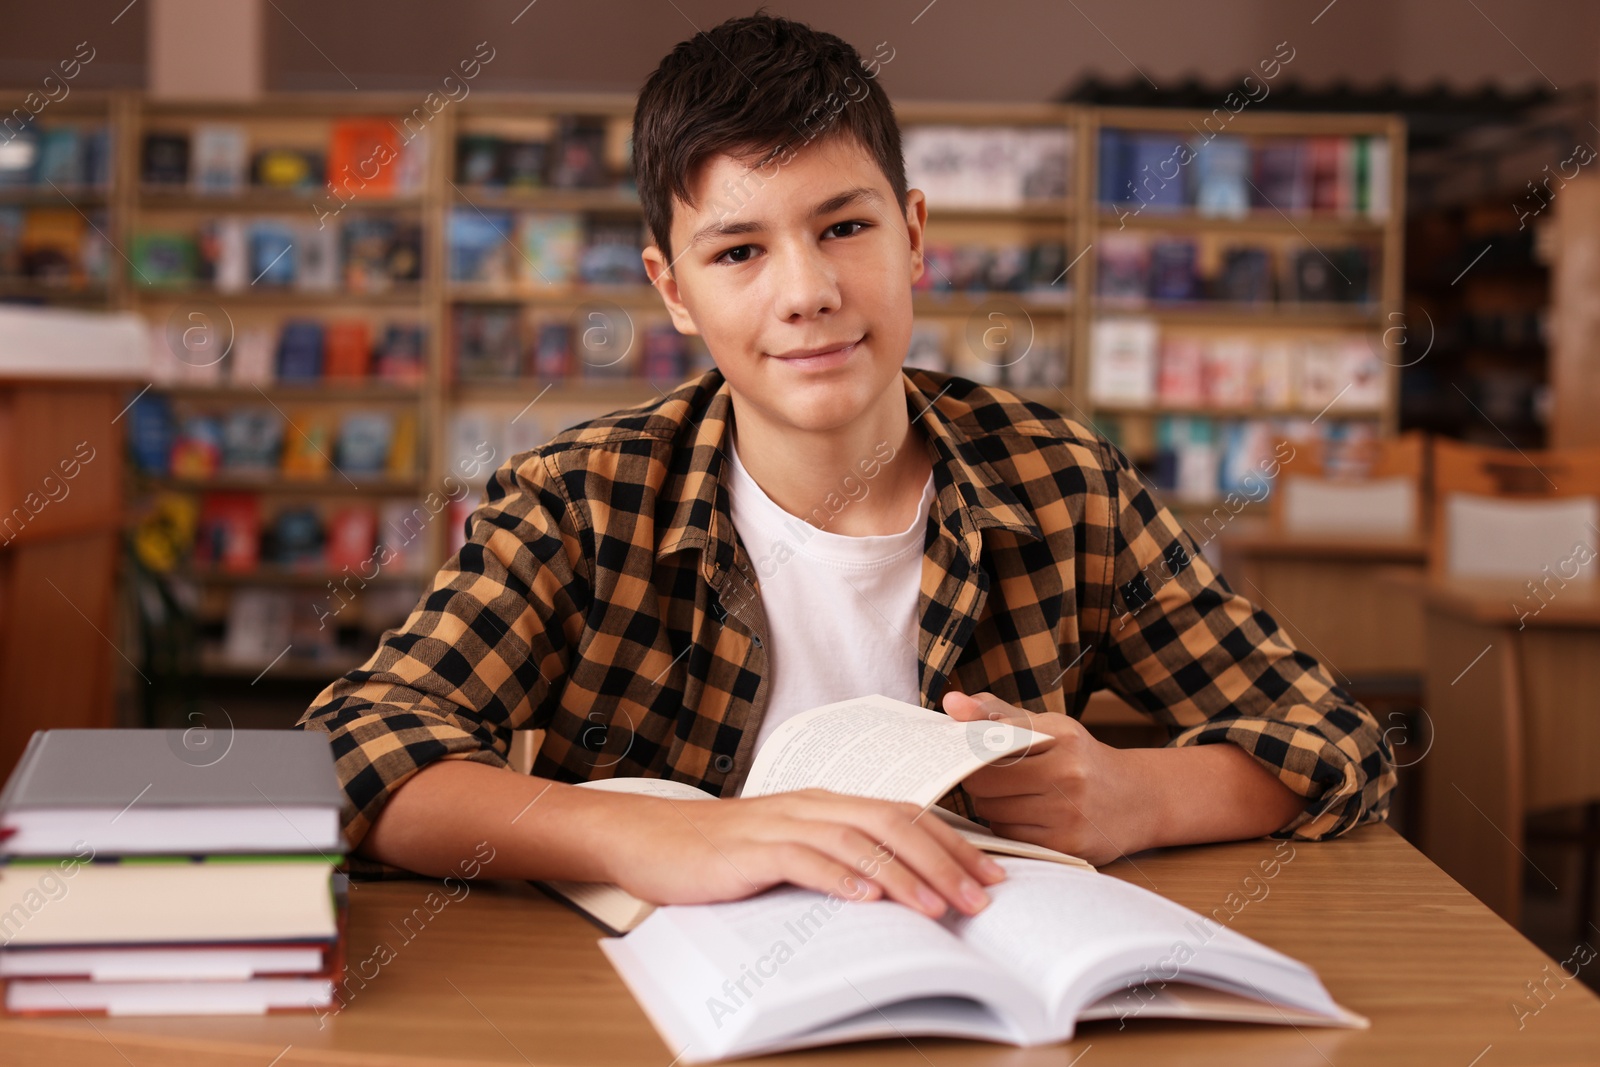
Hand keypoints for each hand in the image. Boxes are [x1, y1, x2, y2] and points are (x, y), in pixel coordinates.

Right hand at [605, 788, 1006, 918]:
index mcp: (825, 804)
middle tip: (980, 899)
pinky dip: (837, 877)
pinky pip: (801, 858)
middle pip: (891, 822)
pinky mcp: (748, 850)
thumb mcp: (789, 852)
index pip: (903, 815)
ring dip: (902, 874)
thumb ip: (836, 861)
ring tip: (937, 907)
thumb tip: (897, 894)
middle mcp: (810, 806)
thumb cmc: (720, 854)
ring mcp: (779, 824)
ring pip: (856, 839)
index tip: (990, 876)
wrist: (649, 839)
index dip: (952, 844)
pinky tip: (865, 899)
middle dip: (943, 861)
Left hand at [942, 690, 1155, 864]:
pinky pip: (1009, 836)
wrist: (1137, 799)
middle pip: (983, 783)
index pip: (988, 742)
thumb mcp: (1047, 726)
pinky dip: (1008, 827)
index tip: (965, 749)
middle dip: (977, 780)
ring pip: (991, 812)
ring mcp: (1068, 814)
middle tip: (992, 776)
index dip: (969, 748)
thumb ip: (996, 712)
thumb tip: (951, 703)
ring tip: (1014, 796)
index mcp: (1061, 737)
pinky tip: (1027, 817)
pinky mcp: (1066, 847)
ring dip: (991, 805)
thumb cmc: (1080, 757)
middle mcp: (1067, 775)